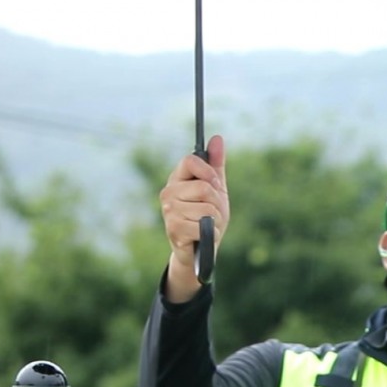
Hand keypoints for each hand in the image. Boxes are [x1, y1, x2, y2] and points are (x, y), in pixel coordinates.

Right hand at [160, 134, 228, 302]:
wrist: (202, 249)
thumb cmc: (208, 217)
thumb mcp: (216, 190)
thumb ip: (216, 165)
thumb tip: (217, 138)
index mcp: (177, 179)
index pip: (191, 160)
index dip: (209, 172)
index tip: (215, 184)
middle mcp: (168, 192)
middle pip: (204, 187)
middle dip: (217, 204)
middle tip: (212, 213)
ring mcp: (169, 211)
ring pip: (206, 208)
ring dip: (215, 220)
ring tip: (207, 226)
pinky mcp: (174, 229)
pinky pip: (204, 226)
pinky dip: (211, 233)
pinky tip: (203, 236)